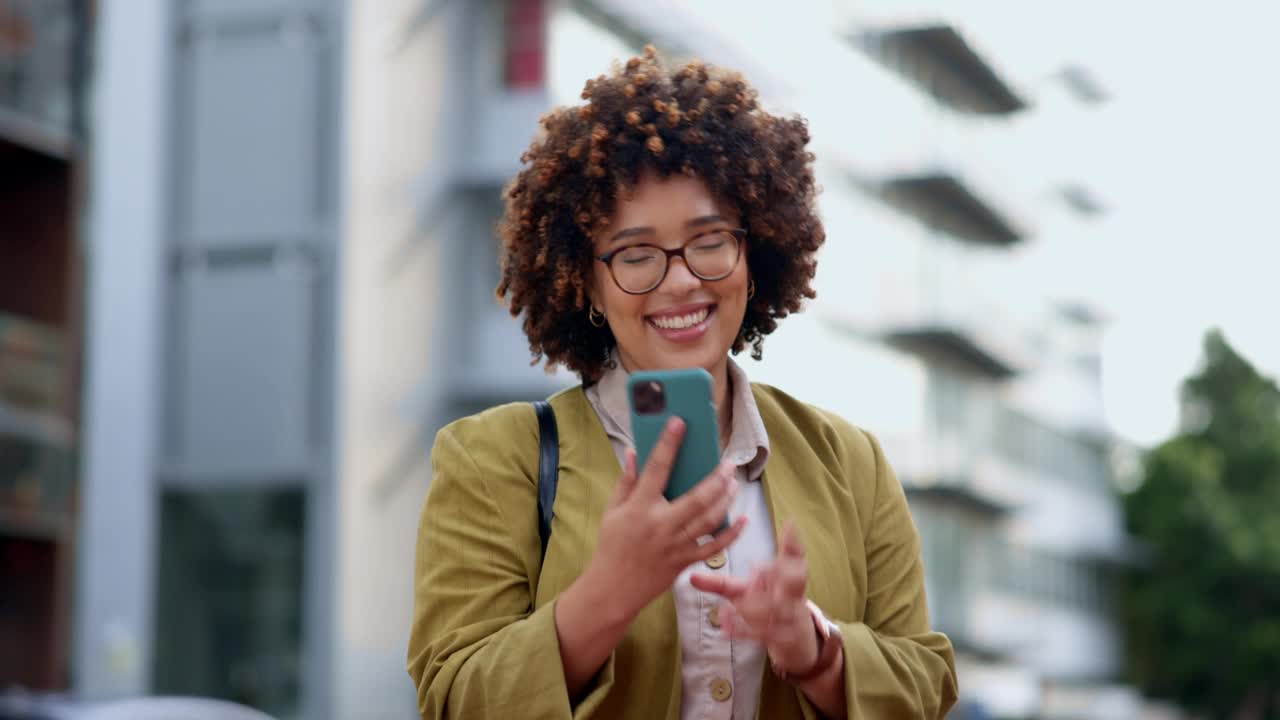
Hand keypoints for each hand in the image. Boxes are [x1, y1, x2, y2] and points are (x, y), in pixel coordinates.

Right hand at [586, 417, 749, 622]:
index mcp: (640, 508)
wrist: (613, 588)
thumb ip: (626, 481)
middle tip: (728, 463)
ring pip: (709, 519)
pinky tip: (742, 519)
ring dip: (726, 499)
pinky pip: (714, 547)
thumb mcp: (612, 510)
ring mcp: (675, 545)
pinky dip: (732, 533)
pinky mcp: (685, 561)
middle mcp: (660, 525)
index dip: (668, 444)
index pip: (656, 469)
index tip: (680, 423)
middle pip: (696, 497)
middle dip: (716, 478)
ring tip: (734, 483)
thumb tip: (634, 452)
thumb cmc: (612, 545)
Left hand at [689, 521, 818, 674]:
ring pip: (776, 608)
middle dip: (776, 572)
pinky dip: (744, 632)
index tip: (790, 525)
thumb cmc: (768, 610)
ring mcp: (791, 617)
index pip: (795, 557)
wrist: (795, 644)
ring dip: (752, 606)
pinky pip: (765, 633)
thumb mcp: (746, 594)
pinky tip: (725, 631)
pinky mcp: (785, 638)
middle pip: (794, 579)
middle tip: (755, 570)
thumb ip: (722, 584)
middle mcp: (793, 595)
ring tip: (729, 609)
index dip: (793, 543)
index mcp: (788, 578)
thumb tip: (691, 577)